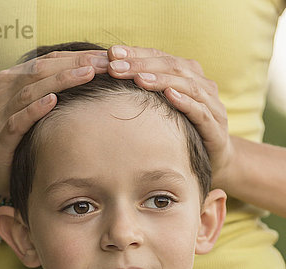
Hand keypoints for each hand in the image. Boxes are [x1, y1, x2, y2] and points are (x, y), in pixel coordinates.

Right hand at [0, 50, 108, 197]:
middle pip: (39, 71)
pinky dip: (35, 110)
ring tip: (86, 74)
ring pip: (29, 92)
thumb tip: (97, 78)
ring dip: (59, 81)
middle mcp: (2, 95)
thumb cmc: (23, 141)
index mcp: (12, 81)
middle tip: (104, 63)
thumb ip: (56, 93)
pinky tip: (53, 101)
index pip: (47, 61)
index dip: (77, 56)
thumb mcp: (37, 112)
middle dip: (73, 64)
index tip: (106, 57)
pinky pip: (17, 122)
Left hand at [106, 45, 232, 186]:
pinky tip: (169, 96)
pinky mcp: (215, 126)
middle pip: (172, 66)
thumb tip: (110, 80)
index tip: (111, 53)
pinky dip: (185, 102)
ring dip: (161, 80)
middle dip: (142, 65)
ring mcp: (211, 104)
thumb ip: (146, 93)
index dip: (136, 53)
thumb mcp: (163, 109)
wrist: (216, 158)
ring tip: (139, 78)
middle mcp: (202, 84)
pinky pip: (200, 110)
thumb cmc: (183, 131)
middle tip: (116, 66)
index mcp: (188, 75)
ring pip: (187, 85)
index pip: (160, 57)